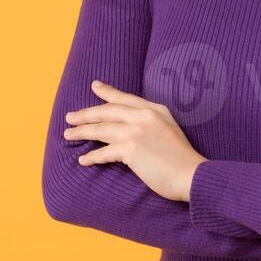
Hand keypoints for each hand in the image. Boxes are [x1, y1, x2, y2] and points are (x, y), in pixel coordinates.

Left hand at [63, 80, 206, 201]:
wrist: (191, 174)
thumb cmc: (183, 159)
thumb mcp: (170, 130)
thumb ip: (152, 124)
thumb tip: (132, 128)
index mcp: (155, 110)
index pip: (125, 98)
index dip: (108, 92)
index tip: (94, 86)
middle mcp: (144, 116)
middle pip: (107, 111)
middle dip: (86, 114)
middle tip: (70, 117)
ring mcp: (137, 131)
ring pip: (101, 128)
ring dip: (82, 132)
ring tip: (69, 135)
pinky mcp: (131, 148)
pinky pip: (104, 152)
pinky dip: (92, 157)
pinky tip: (83, 160)